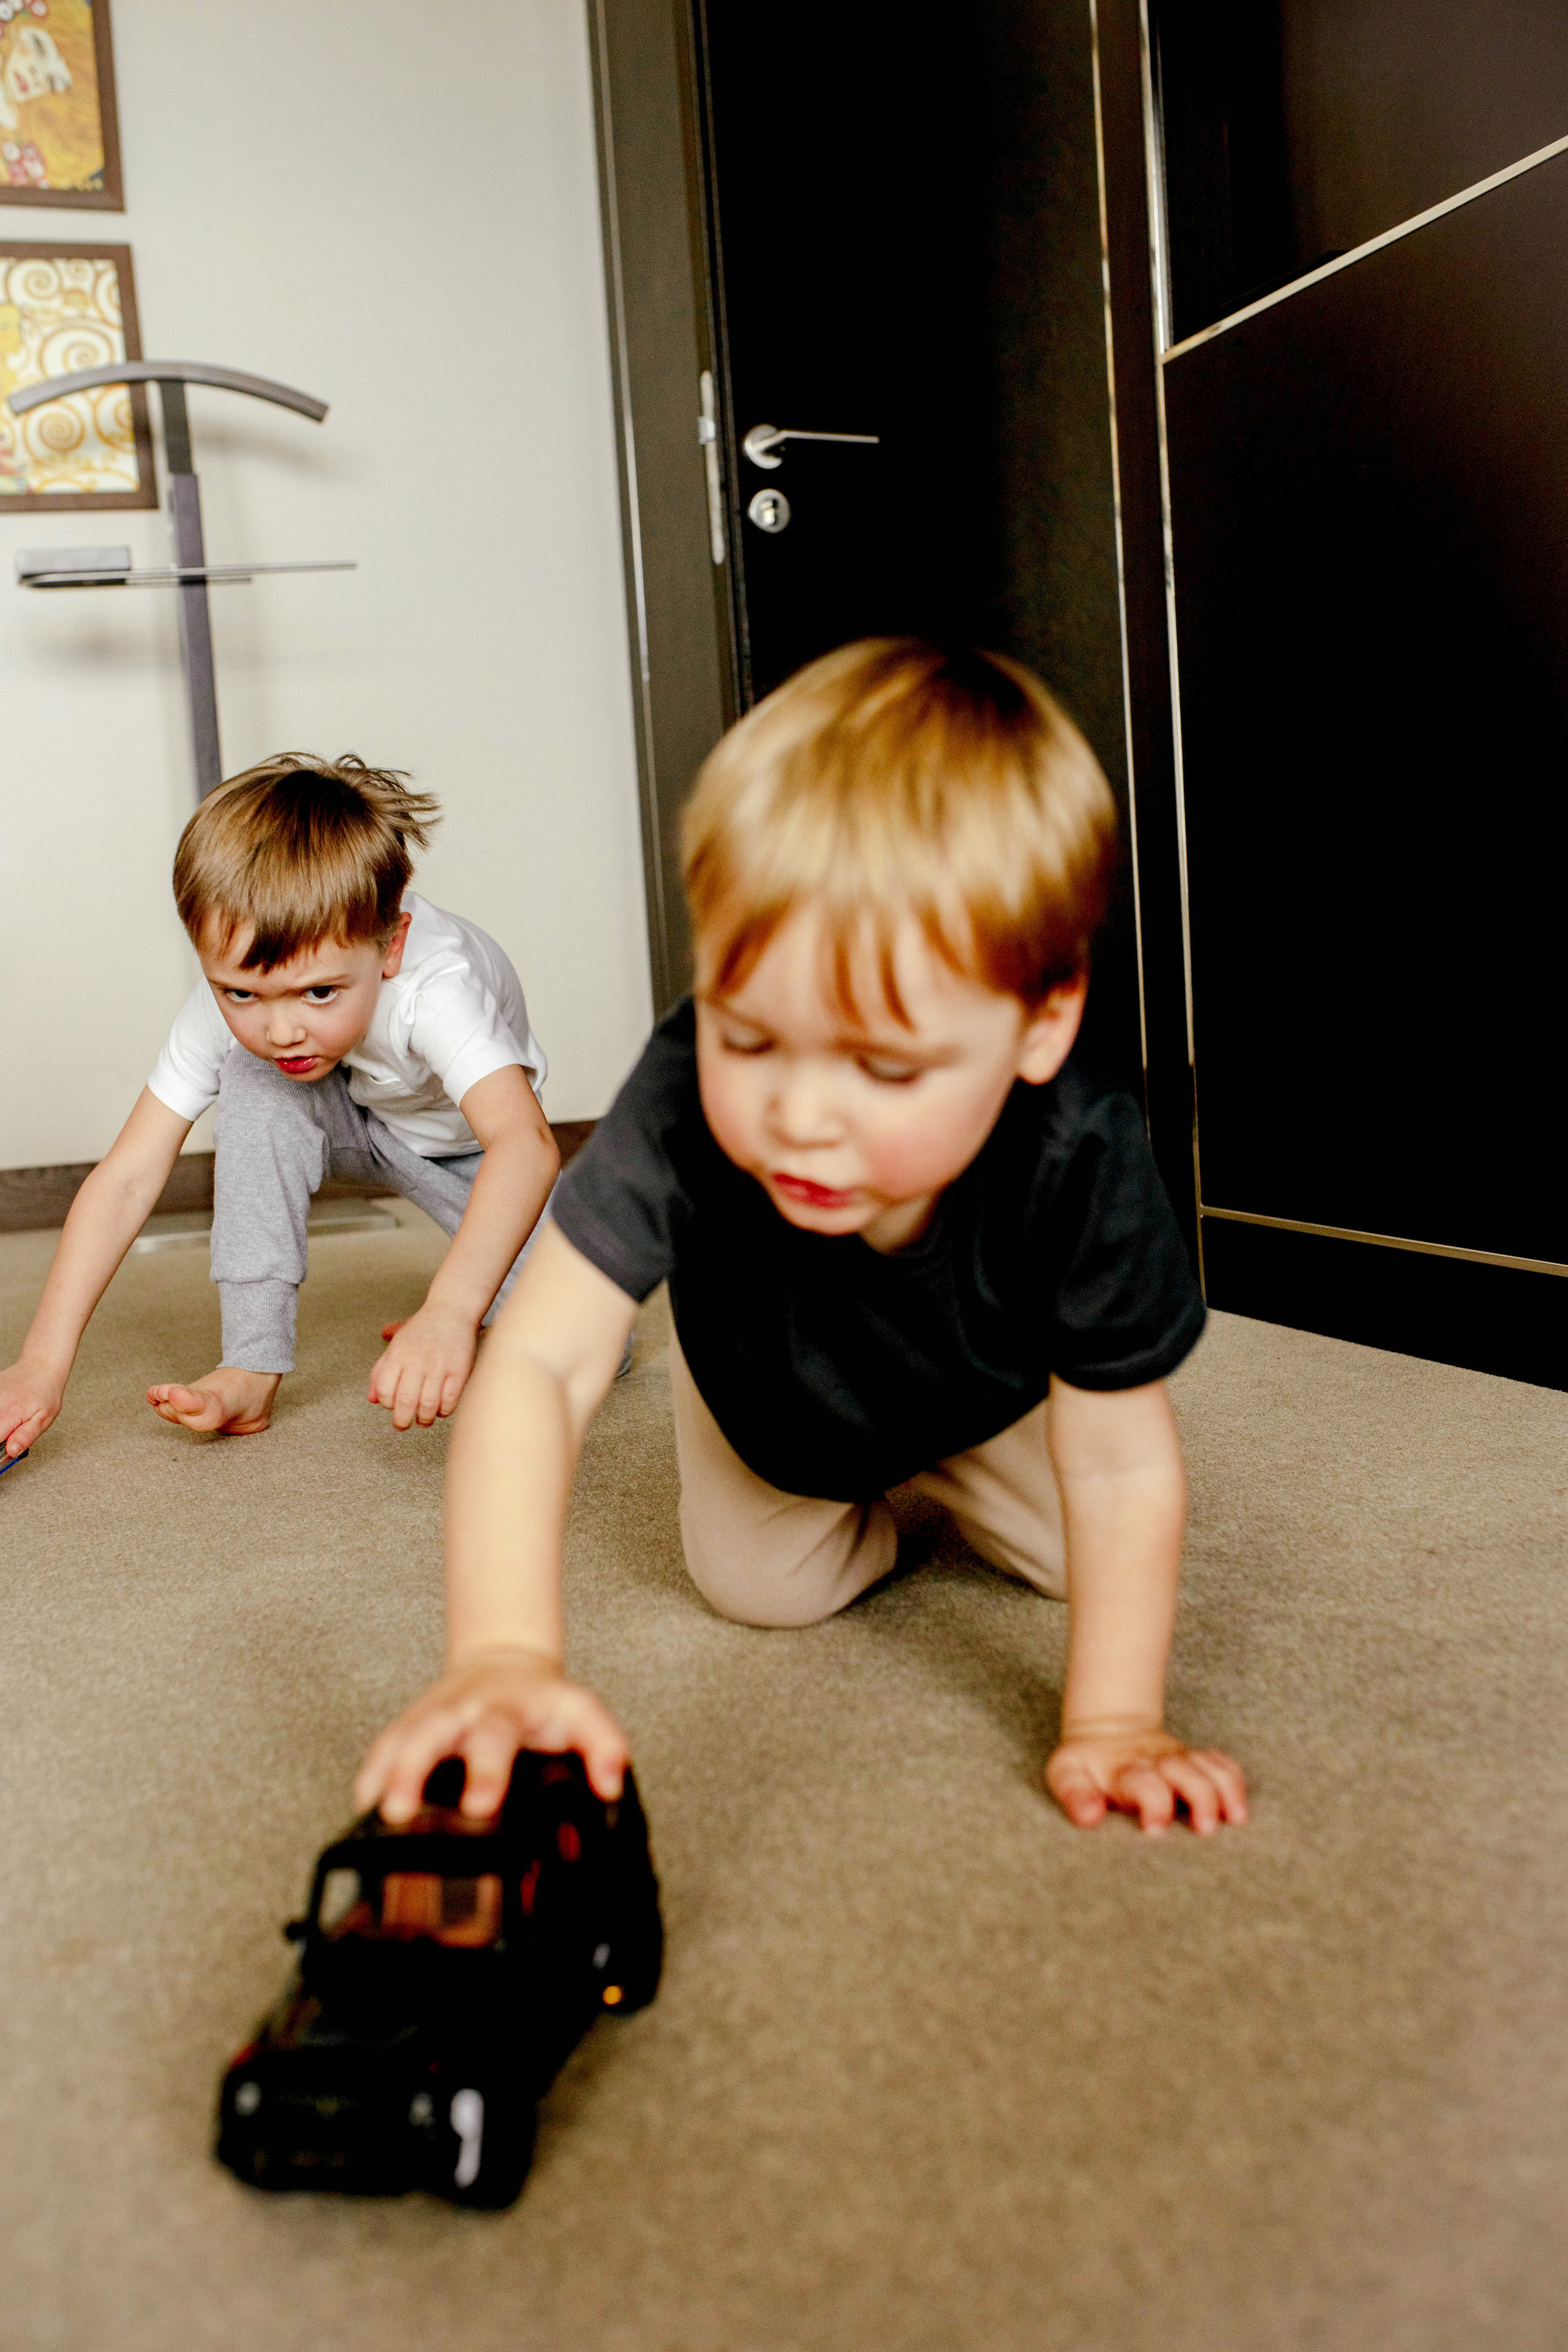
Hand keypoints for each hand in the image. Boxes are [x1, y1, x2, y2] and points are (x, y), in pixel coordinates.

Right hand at [0, 1358, 63, 1459]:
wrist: (40, 1366)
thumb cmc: (46, 1391)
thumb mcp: (43, 1418)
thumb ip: (25, 1436)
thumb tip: (12, 1451)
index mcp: (9, 1413)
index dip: (0, 1448)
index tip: (8, 1446)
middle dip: (2, 1435)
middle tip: (13, 1432)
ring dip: (2, 1426)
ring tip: (11, 1420)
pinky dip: (1, 1415)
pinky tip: (7, 1412)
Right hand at [354, 1646, 629, 1822]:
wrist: (505, 1662)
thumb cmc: (542, 1701)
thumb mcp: (581, 1712)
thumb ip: (603, 1745)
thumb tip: (611, 1787)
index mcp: (505, 1709)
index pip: (495, 1735)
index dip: (487, 1770)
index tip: (480, 1805)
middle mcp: (461, 1711)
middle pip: (430, 1735)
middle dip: (413, 1772)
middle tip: (401, 1811)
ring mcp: (430, 1718)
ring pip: (398, 1742)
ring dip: (384, 1777)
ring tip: (375, 1816)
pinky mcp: (407, 1729)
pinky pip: (382, 1750)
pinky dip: (370, 1777)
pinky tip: (363, 1810)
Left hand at [368, 1301, 477, 1429]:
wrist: (451, 1310)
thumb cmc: (421, 1331)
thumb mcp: (395, 1347)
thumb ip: (380, 1373)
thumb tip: (373, 1400)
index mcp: (397, 1355)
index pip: (384, 1390)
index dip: (386, 1403)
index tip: (393, 1405)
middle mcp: (416, 1361)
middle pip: (406, 1402)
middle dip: (402, 1420)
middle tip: (404, 1424)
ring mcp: (439, 1366)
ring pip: (429, 1405)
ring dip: (425, 1419)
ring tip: (424, 1419)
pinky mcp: (459, 1370)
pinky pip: (450, 1399)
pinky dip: (444, 1411)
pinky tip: (441, 1409)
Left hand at [1046, 1724, 1246, 1835]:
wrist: (1107, 1729)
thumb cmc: (1086, 1763)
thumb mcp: (1067, 1773)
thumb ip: (1075, 1794)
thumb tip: (1089, 1817)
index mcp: (1125, 1769)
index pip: (1144, 1782)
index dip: (1153, 1803)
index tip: (1154, 1830)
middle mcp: (1157, 1762)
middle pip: (1187, 1773)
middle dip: (1200, 1798)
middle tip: (1205, 1830)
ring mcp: (1180, 1759)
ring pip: (1210, 1768)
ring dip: (1225, 1791)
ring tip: (1236, 1819)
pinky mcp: (1195, 1760)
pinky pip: (1222, 1764)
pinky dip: (1234, 1782)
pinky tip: (1239, 1809)